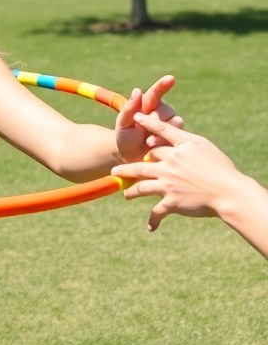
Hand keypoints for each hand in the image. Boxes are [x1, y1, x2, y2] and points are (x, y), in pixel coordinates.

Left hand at [112, 112, 236, 230]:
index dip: (147, 123)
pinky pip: (157, 212)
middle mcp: (169, 165)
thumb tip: (174, 136)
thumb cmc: (221, 168)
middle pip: (142, 165)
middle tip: (115, 171)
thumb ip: (186, 141)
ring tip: (126, 195)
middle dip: (127, 169)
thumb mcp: (204, 146)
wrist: (228, 192)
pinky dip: (154, 221)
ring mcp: (167, 184)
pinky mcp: (171, 202)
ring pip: (142, 188)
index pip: (159, 132)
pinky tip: (150, 228)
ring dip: (132, 192)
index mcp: (179, 149)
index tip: (136, 117)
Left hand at [114, 74, 181, 161]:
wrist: (130, 156)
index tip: (170, 79)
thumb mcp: (123, 123)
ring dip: (161, 132)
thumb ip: (129, 108)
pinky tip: (156, 147)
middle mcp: (162, 111)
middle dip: (155, 121)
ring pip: (175, 123)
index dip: (163, 85)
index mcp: (148, 104)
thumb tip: (137, 91)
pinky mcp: (176, 136)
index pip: (156, 92)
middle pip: (166, 110)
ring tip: (148, 142)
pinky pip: (177, 136)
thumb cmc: (125, 136)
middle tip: (143, 131)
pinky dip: (166, 141)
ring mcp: (171, 123)